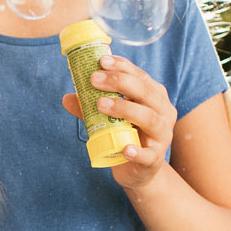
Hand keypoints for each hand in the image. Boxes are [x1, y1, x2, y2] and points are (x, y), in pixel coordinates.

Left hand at [60, 54, 175, 191]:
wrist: (139, 170)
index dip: (122, 66)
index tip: (101, 61)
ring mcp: (161, 135)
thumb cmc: (126, 136)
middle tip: (94, 79)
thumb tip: (67, 97)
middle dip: (120, 82)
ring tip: (100, 104)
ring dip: (125, 109)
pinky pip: (148, 154)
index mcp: (153, 97)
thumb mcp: (108, 119)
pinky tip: (124, 149)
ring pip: (149, 118)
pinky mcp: (155, 158)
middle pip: (146, 92)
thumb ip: (90, 108)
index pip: (140, 76)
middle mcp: (163, 112)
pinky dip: (137, 151)